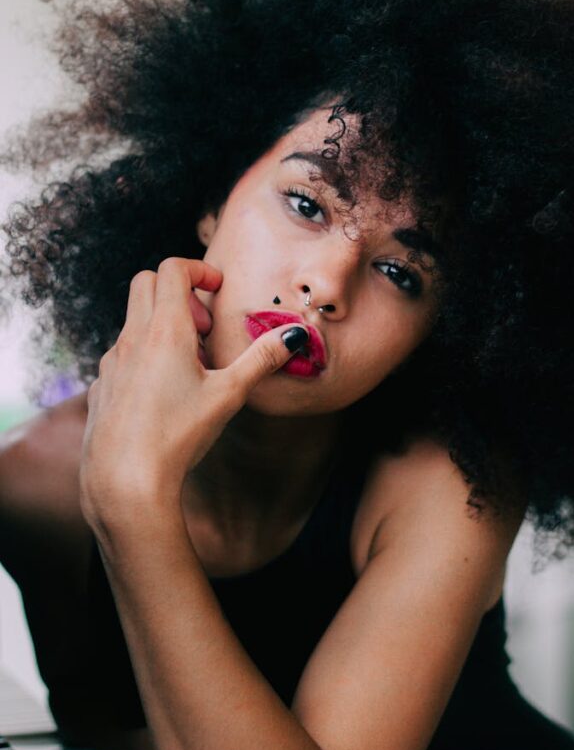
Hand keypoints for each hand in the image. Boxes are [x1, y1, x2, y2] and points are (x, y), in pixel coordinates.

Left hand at [80, 257, 307, 526]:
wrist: (125, 480)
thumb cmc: (178, 436)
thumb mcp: (229, 394)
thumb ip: (262, 359)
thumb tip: (295, 335)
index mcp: (165, 330)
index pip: (172, 269)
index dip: (198, 269)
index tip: (217, 289)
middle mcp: (132, 338)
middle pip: (145, 283)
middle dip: (178, 290)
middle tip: (204, 326)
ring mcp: (111, 362)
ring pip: (133, 321)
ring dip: (162, 326)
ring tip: (189, 365)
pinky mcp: (101, 386)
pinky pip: (121, 355)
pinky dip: (144, 356)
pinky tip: (162, 393)